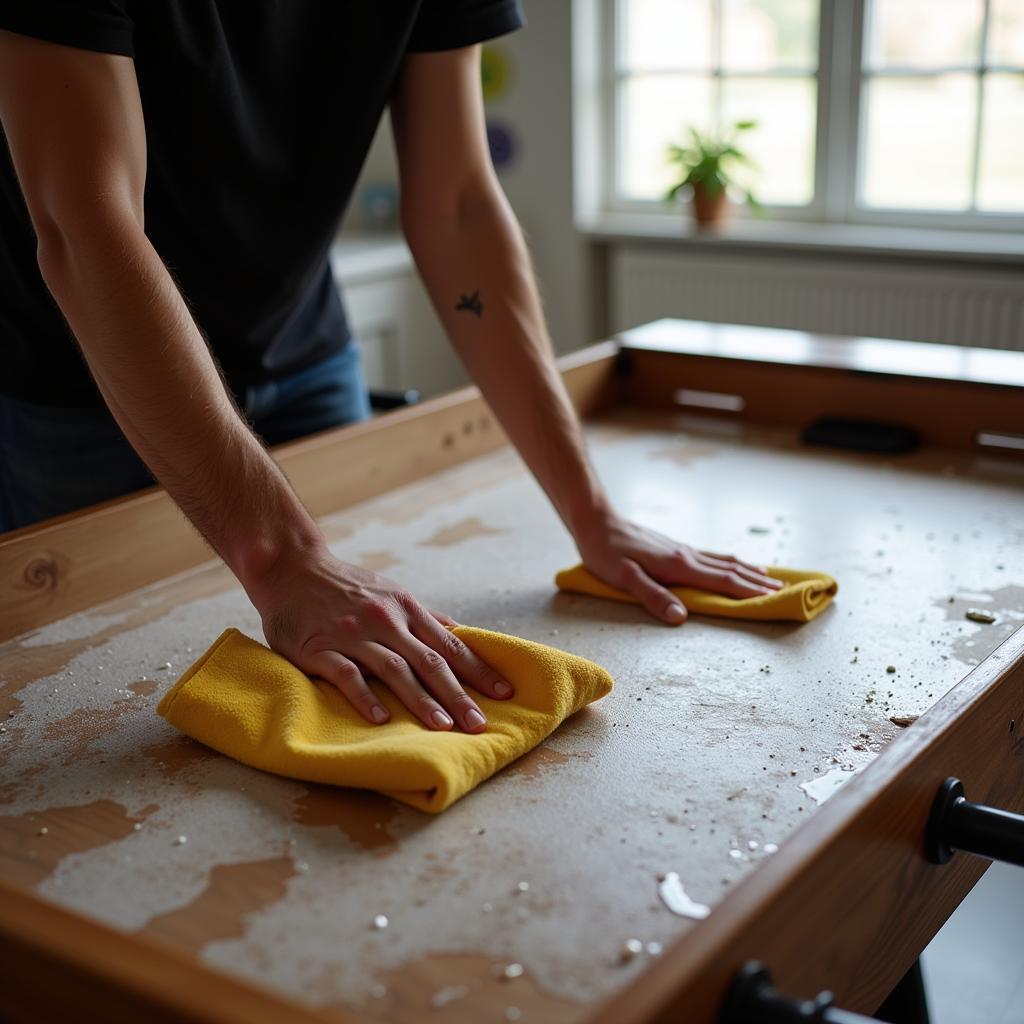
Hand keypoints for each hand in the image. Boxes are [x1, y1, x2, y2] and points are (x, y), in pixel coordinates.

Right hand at [246, 543, 513, 730]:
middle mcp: (385, 620)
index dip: (478, 670)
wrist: (291, 567)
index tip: (504, 694)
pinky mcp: (319, 648)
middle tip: (479, 724)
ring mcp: (352, 634)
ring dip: (421, 700)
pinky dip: (365, 697)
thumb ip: (423, 617)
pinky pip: (346, 674)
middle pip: (429, 661)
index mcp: (405, 608)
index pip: (449, 644)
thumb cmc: (345, 586)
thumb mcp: (390, 593)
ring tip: (443, 726)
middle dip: (458, 694)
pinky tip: (382, 720)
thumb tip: (461, 634)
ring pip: (394, 669)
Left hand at [574, 511, 782, 624]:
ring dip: (749, 571)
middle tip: (787, 591)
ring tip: (771, 578)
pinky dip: (732, 563)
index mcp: (678, 565)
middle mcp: (686, 555)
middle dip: (758, 583)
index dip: (749, 593)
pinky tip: (734, 564)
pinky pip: (712, 556)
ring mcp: (682, 549)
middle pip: (731, 570)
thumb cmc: (605, 552)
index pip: (722, 581)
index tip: (776, 599)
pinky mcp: (674, 548)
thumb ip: (652, 597)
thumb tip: (681, 618)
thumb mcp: (623, 578)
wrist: (596, 520)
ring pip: (724, 560)